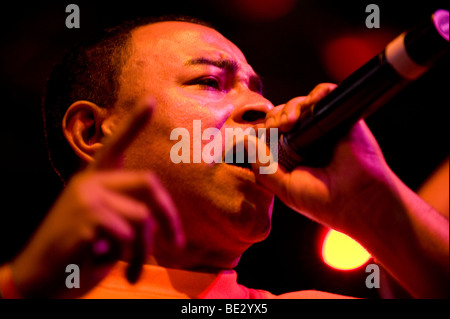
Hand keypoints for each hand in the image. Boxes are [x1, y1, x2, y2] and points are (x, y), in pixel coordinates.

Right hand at [10, 98, 184, 297]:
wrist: (37, 280)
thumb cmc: (76, 255)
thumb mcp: (104, 227)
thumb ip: (126, 212)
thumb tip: (157, 218)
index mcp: (93, 182)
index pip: (115, 146)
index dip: (134, 123)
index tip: (151, 100)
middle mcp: (89, 183)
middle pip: (149, 183)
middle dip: (169, 217)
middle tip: (177, 245)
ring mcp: (86, 198)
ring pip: (143, 217)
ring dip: (143, 252)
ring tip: (131, 271)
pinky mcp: (86, 217)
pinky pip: (127, 236)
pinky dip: (124, 259)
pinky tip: (99, 263)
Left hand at [255, 83, 392, 233]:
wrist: (360, 200)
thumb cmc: (323, 200)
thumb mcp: (284, 187)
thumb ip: (262, 166)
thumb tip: (243, 140)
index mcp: (289, 155)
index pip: (268, 133)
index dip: (261, 130)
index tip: (257, 134)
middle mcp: (304, 139)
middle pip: (280, 115)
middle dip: (273, 118)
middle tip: (277, 128)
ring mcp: (322, 126)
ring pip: (298, 104)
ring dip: (290, 108)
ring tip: (290, 122)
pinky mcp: (340, 116)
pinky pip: (325, 93)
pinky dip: (318, 92)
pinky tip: (312, 103)